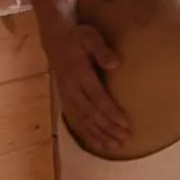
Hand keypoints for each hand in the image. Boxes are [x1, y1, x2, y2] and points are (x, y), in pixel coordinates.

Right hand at [43, 9, 127, 155]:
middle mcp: (71, 87)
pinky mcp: (64, 98)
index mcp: (79, 72)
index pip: (97, 97)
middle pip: (91, 113)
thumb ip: (102, 50)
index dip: (111, 112)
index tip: (126, 123)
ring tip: (114, 145)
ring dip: (98, 134)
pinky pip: (75, 119)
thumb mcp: (90, 35)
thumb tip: (116, 64)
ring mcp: (66, 95)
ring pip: (82, 120)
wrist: (53, 36)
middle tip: (125, 139)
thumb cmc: (77, 35)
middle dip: (108, 128)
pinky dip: (86, 132)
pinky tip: (97, 142)